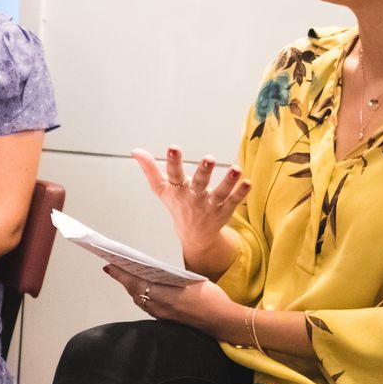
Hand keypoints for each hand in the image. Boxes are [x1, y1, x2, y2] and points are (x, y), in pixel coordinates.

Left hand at [103, 266, 243, 338]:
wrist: (223, 321)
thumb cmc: (212, 299)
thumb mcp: (192, 281)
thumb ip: (171, 278)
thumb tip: (155, 272)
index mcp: (165, 297)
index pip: (136, 283)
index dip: (121, 274)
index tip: (109, 265)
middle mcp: (160, 308)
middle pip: (134, 291)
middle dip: (123, 278)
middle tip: (112, 266)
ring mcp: (162, 315)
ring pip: (139, 299)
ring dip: (130, 287)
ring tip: (123, 274)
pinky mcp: (166, 319)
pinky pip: (147, 305)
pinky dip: (140, 295)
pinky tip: (141, 288)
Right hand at [133, 146, 248, 257]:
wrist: (194, 235)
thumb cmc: (178, 206)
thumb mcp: (162, 190)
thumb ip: (150, 169)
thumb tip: (135, 151)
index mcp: (178, 190)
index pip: (173, 174)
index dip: (173, 161)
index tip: (173, 148)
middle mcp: (193, 197)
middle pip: (199, 183)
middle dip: (203, 171)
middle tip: (209, 159)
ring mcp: (210, 205)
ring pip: (219, 192)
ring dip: (228, 181)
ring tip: (236, 169)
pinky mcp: (224, 210)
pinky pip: (234, 201)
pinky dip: (240, 193)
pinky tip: (247, 182)